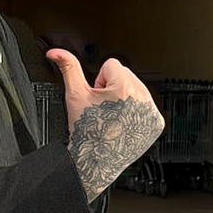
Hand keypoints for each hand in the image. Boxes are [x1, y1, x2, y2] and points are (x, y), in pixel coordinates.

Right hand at [46, 49, 164, 199]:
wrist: (96, 160)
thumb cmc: (86, 131)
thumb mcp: (75, 95)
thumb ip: (68, 68)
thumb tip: (55, 52)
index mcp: (123, 87)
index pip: (111, 65)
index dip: (99, 81)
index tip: (97, 98)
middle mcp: (141, 98)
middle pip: (125, 74)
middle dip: (113, 87)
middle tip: (104, 108)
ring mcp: (151, 111)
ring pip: (136, 88)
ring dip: (125, 97)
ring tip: (113, 116)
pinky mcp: (157, 123)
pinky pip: (147, 105)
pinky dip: (136, 111)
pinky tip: (124, 122)